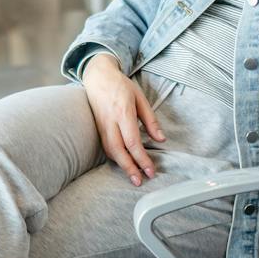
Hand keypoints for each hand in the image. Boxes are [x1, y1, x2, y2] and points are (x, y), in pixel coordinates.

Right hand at [81, 54, 164, 185]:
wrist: (97, 76)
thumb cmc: (121, 85)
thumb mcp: (140, 98)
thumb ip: (150, 120)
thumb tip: (161, 140)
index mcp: (123, 112)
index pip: (132, 141)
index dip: (142, 158)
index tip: (150, 170)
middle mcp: (110, 121)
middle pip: (118, 150)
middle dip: (129, 168)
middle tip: (139, 181)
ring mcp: (101, 125)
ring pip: (109, 150)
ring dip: (121, 166)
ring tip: (133, 177)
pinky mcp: (97, 128)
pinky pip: (105, 146)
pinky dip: (115, 158)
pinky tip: (124, 163)